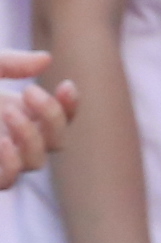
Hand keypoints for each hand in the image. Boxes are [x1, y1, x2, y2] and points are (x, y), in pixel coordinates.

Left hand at [0, 60, 76, 191]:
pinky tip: (2, 142)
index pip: (58, 119)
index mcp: (13, 113)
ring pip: (36, 163)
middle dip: (53, 116)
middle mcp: (10, 138)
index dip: (70, 107)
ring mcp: (0, 157)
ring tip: (10, 112)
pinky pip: (9, 181)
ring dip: (32, 137)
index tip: (66, 85)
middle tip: (30, 92)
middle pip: (55, 141)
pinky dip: (12, 164)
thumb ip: (11, 63)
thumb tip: (47, 60)